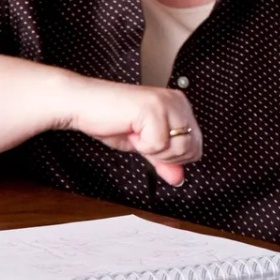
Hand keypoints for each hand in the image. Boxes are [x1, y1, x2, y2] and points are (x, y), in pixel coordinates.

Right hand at [59, 77, 201, 184]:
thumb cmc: (110, 120)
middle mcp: (177, 101)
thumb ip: (164, 159)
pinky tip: (130, 128)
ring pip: (178, 148)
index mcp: (180, 105)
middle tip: (141, 138)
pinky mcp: (153, 109)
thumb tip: (178, 178)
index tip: (151, 144)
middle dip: (163, 154)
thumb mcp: (144, 144)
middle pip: (190, 149)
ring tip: (136, 132)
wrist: (83, 105)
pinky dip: (140, 144)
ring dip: (152, 149)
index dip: (173, 156)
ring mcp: (167, 103)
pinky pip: (158, 144)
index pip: (196, 145)